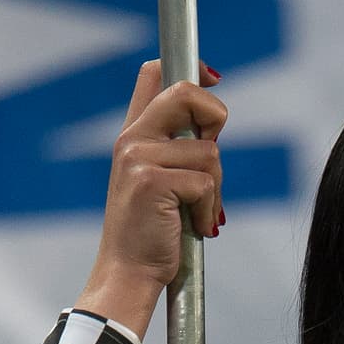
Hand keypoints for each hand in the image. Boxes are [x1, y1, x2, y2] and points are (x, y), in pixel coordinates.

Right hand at [78, 59, 226, 337]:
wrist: (127, 273)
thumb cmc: (150, 235)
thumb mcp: (157, 183)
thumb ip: (174, 151)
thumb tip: (212, 129)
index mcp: (132, 135)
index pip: (153, 75)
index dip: (192, 70)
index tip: (213, 79)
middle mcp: (132, 138)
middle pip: (185, 94)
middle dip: (215, 117)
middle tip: (211, 157)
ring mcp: (139, 157)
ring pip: (208, 152)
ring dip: (215, 188)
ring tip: (197, 213)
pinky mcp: (152, 181)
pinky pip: (205, 183)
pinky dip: (209, 210)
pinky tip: (197, 226)